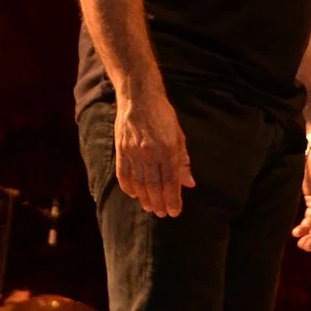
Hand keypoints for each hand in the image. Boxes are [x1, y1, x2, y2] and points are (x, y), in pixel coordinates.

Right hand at [114, 89, 194, 217]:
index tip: (175, 211)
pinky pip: (123, 175)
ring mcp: (133, 152)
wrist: (139, 97)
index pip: (171, 181)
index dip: (174, 199)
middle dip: (160, 203)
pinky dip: (129, 187)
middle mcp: (150, 152)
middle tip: (163, 214)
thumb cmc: (163, 115)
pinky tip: (135, 195)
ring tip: (151, 208)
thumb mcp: (179, 135)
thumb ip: (183, 161)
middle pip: (154, 185)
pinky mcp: (121, 150)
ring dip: (145, 199)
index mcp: (168, 148)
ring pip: (139, 183)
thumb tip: (190, 183)